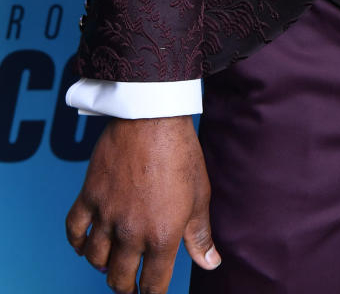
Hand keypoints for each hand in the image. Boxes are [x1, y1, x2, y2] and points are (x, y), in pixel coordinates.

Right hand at [65, 115, 219, 292]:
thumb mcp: (199, 195)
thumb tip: (211, 263)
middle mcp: (131, 231)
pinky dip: (77, 243)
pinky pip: (74, 231)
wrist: (153, 117)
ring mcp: (107, 215)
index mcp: (162, 235)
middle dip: (125, 286)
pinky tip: (85, 244)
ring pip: (95, 260)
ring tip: (110, 263)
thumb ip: (199, 235)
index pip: (152, 284)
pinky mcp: (89, 196)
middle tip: (129, 283)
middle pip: (119, 278)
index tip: (151, 293)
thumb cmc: (181, 153)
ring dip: (103, 266)